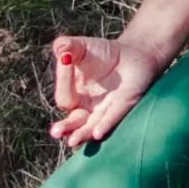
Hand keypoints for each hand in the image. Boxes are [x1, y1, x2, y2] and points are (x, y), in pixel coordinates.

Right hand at [46, 32, 169, 148]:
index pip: (64, 95)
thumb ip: (66, 46)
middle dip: (64, 128)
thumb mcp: (81, 46)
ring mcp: (105, 110)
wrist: (132, 54)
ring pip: (90, 128)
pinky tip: (97, 133)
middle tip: (56, 132)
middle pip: (73, 122)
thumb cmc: (102, 52)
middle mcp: (87, 108)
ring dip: (82, 134)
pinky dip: (105, 125)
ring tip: (73, 141)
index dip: (64, 78)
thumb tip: (60, 50)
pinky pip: (112, 119)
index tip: (66, 57)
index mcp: (73, 95)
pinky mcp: (123, 107)